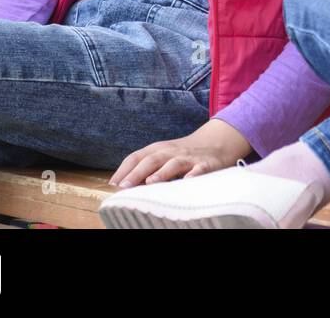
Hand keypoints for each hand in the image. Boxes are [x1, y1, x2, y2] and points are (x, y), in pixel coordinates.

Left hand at [109, 118, 252, 187]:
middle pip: (152, 160)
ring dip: (162, 172)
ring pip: (174, 163)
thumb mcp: (162, 157)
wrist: (216, 142)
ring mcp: (188, 158)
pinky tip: (187, 182)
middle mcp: (171, 152)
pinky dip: (193, 175)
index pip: (136, 157)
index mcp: (157, 150)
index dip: (124, 170)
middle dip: (137, 173)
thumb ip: (144, 169)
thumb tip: (120, 186)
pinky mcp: (206, 165)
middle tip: (125, 187)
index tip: (113, 184)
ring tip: (151, 182)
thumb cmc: (182, 155)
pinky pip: (199, 170)